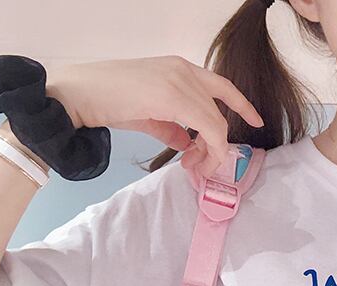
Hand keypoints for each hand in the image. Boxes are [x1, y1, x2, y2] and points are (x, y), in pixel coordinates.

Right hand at [45, 56, 264, 176]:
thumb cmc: (109, 101)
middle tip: (201, 166)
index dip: (243, 105)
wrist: (80, 94)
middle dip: (217, 146)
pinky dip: (207, 150)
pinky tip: (191, 160)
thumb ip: (173, 127)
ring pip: (216, 124)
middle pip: (219, 115)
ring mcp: (179, 80)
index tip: (256, 121)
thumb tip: (189, 145)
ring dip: (211, 152)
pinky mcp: (173, 96)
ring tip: (194, 166)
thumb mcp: (150, 114)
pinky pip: (206, 129)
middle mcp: (184, 70)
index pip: (222, 86)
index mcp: (180, 68)